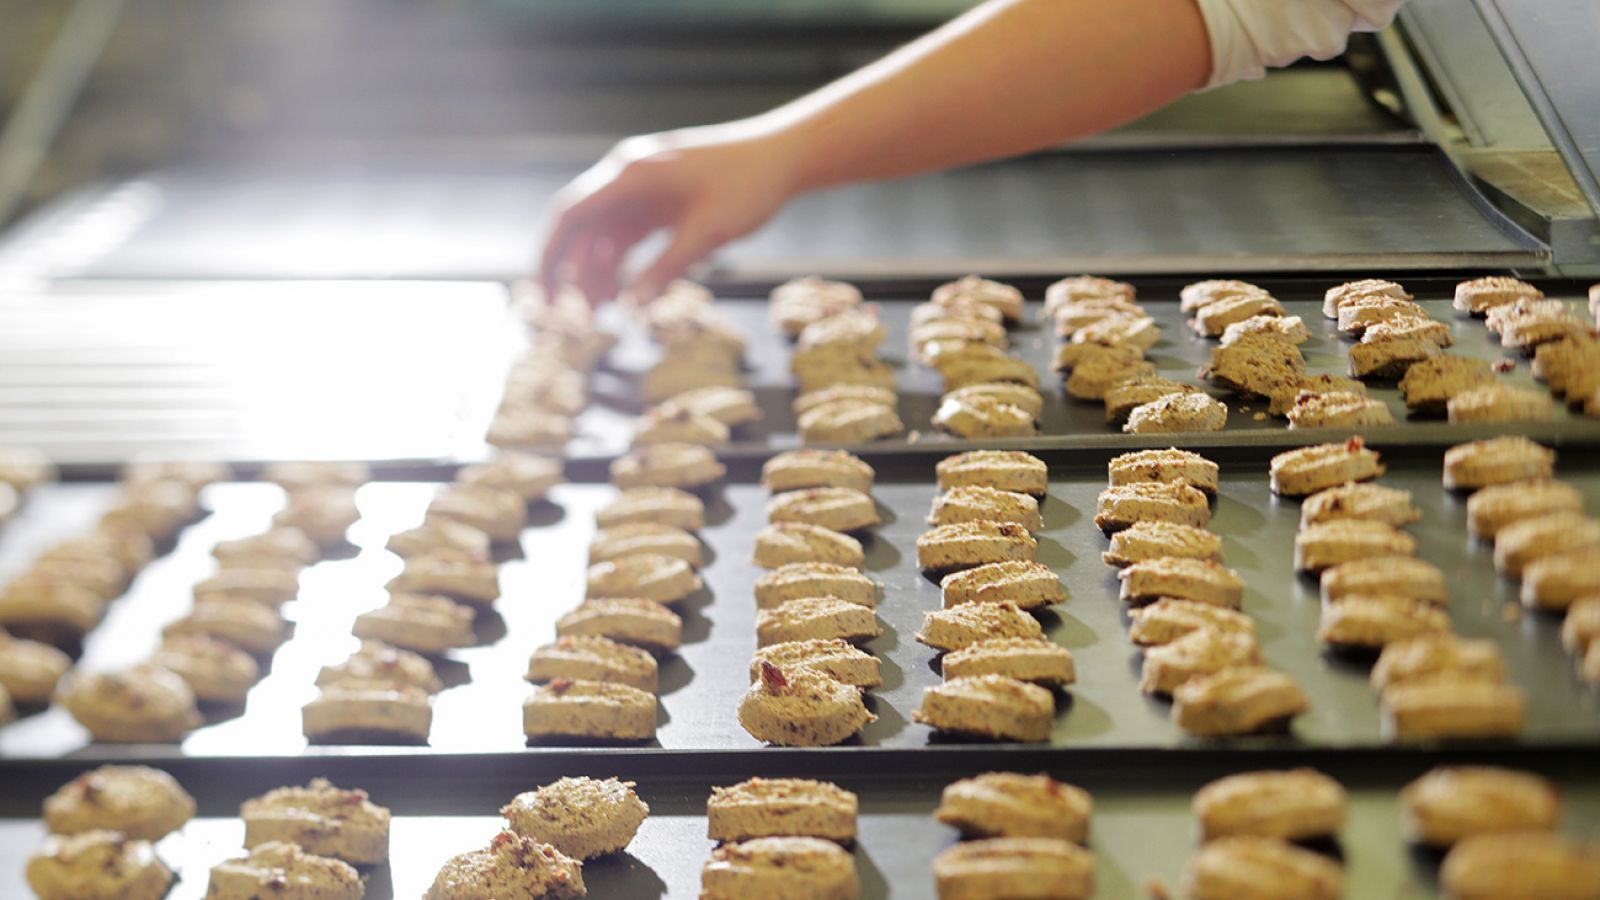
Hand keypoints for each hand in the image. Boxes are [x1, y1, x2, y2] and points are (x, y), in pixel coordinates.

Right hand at [538, 122, 800, 304]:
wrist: (784, 155)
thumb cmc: (749, 186)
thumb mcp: (708, 233)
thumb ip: (666, 269)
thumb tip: (632, 308)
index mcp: (631, 176)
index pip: (570, 216)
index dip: (551, 257)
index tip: (545, 297)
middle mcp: (628, 176)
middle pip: (582, 227)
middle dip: (575, 272)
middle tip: (576, 317)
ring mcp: (643, 186)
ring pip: (605, 233)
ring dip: (600, 270)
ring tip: (604, 311)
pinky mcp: (660, 198)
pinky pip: (628, 232)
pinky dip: (623, 261)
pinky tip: (627, 291)